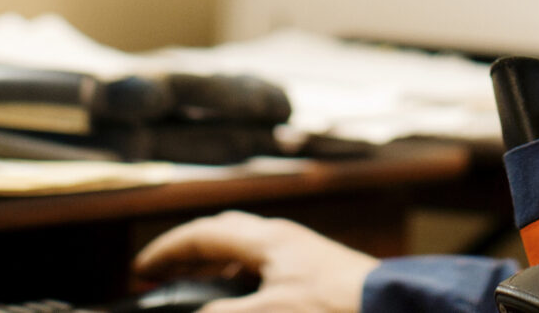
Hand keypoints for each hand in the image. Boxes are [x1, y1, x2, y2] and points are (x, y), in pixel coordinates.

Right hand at [131, 211, 377, 312]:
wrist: (397, 308)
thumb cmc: (336, 307)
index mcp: (268, 238)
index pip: (203, 233)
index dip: (166, 251)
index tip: (140, 271)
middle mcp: (284, 238)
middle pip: (224, 234)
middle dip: (189, 253)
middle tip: (163, 277)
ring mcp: (302, 253)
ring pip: (246, 251)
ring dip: (216, 267)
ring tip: (197, 292)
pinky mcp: (317, 273)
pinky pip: (267, 267)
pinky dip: (242, 279)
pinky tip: (243, 302)